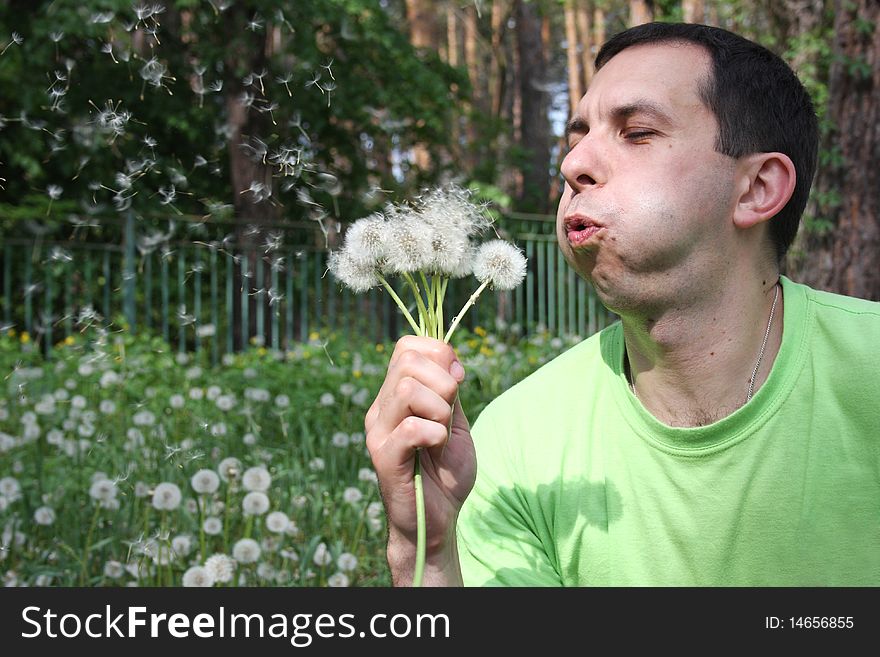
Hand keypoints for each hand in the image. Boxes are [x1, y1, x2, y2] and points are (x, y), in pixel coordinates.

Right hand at [365, 335, 475, 585]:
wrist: (440, 518)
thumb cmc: (446, 471)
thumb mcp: (454, 421)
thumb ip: (450, 389)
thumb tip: (451, 360)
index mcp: (396, 394)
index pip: (407, 347)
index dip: (438, 353)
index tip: (457, 380)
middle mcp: (381, 407)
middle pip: (408, 362)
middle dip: (444, 382)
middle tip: (450, 414)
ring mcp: (378, 431)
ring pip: (407, 391)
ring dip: (440, 410)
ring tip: (442, 433)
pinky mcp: (383, 457)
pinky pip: (410, 428)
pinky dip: (435, 435)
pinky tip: (436, 449)